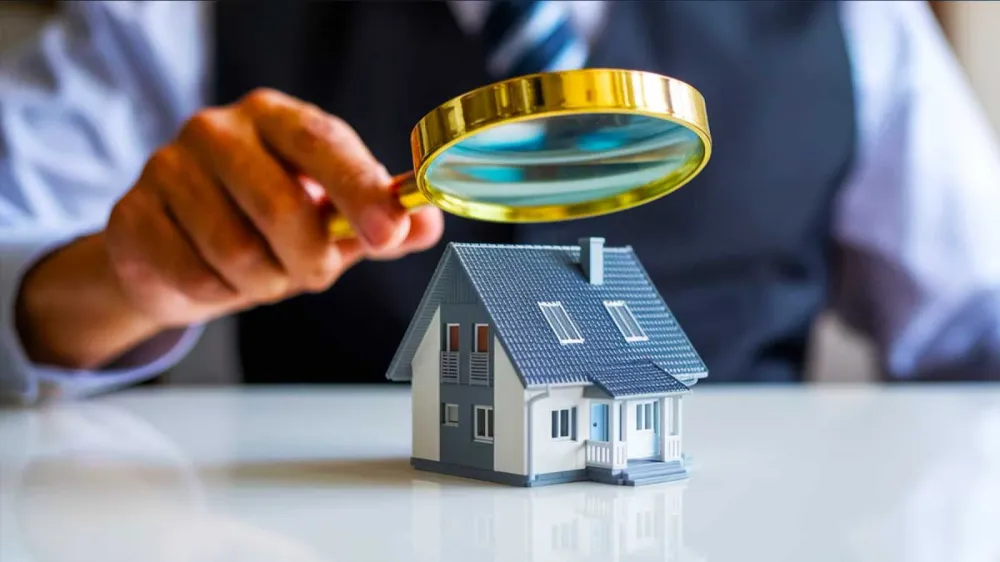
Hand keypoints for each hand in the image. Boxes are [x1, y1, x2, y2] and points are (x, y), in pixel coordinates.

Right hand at [106, 87, 442, 328]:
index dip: (359, 189)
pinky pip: (193, 277)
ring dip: (264, 282)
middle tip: (313, 272)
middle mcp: (216, 131)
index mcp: (274, 118)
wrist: (175, 251)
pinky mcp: (130, 216)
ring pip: (237, 253)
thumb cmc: (264, 227)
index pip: (322, 142)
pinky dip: (219, 295)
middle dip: (310, 260)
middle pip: (280, 207)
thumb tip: (427, 225)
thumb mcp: (330, 218)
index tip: (388, 233)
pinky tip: (217, 278)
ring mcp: (166, 169)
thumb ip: (381, 221)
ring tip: (261, 271)